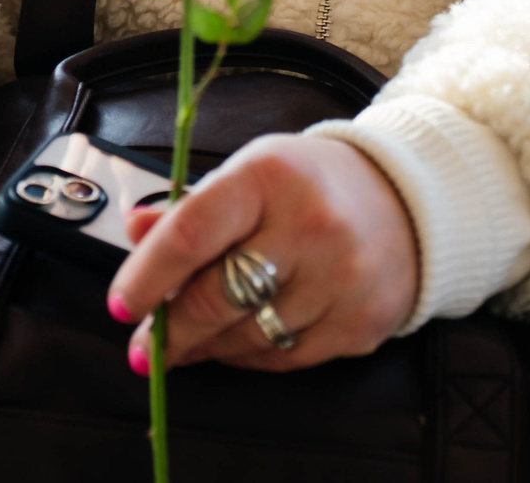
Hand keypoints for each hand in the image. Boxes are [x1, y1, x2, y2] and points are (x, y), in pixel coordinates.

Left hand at [108, 134, 417, 372]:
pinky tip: (232, 345)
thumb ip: (192, 205)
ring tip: (185, 344)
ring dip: (205, 346)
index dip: (147, 275)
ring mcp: (340, 279)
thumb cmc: (311, 183)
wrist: (409, 201)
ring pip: (247, 335)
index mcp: (270, 176)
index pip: (192, 232)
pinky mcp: (360, 323)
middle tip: (143, 348)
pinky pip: (284, 357)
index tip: (120, 305)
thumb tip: (135, 227)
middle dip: (169, 329)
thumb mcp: (251, 171)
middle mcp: (310, 226)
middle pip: (216, 296)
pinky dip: (248, 357)